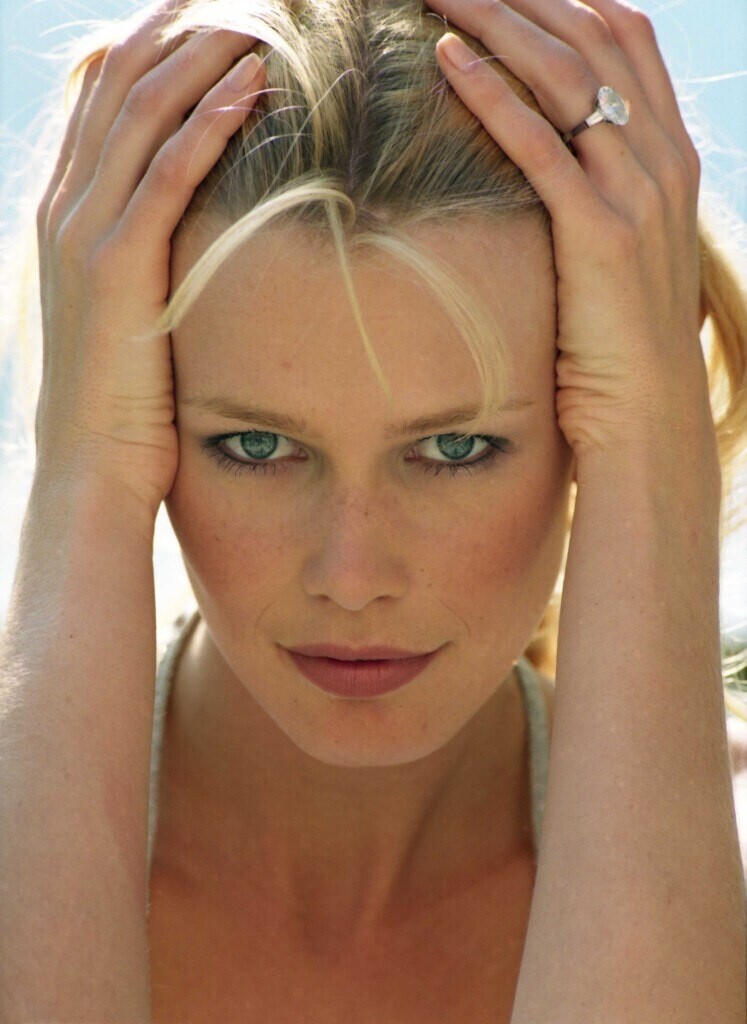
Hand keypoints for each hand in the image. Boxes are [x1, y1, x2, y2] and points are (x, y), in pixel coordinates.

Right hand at [35, 0, 266, 515]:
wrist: (89, 463)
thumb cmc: (120, 394)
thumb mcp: (125, 307)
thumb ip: (144, 249)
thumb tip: (191, 218)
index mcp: (64, 205)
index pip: (104, 89)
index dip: (155, 37)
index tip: (212, 8)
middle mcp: (63, 203)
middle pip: (120, 79)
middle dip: (180, 23)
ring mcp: (84, 231)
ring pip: (142, 111)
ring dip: (203, 56)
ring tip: (261, 17)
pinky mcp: (117, 266)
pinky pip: (166, 173)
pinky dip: (209, 124)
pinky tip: (253, 88)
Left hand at [426, 0, 712, 457]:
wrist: (645, 407)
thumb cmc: (619, 337)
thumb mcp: (622, 248)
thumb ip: (600, 192)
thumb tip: (552, 160)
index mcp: (670, 155)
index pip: (625, 37)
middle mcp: (663, 160)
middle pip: (592, 39)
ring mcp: (638, 194)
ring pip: (567, 78)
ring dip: (499, 25)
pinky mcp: (601, 235)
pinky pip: (542, 148)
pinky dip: (494, 98)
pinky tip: (450, 62)